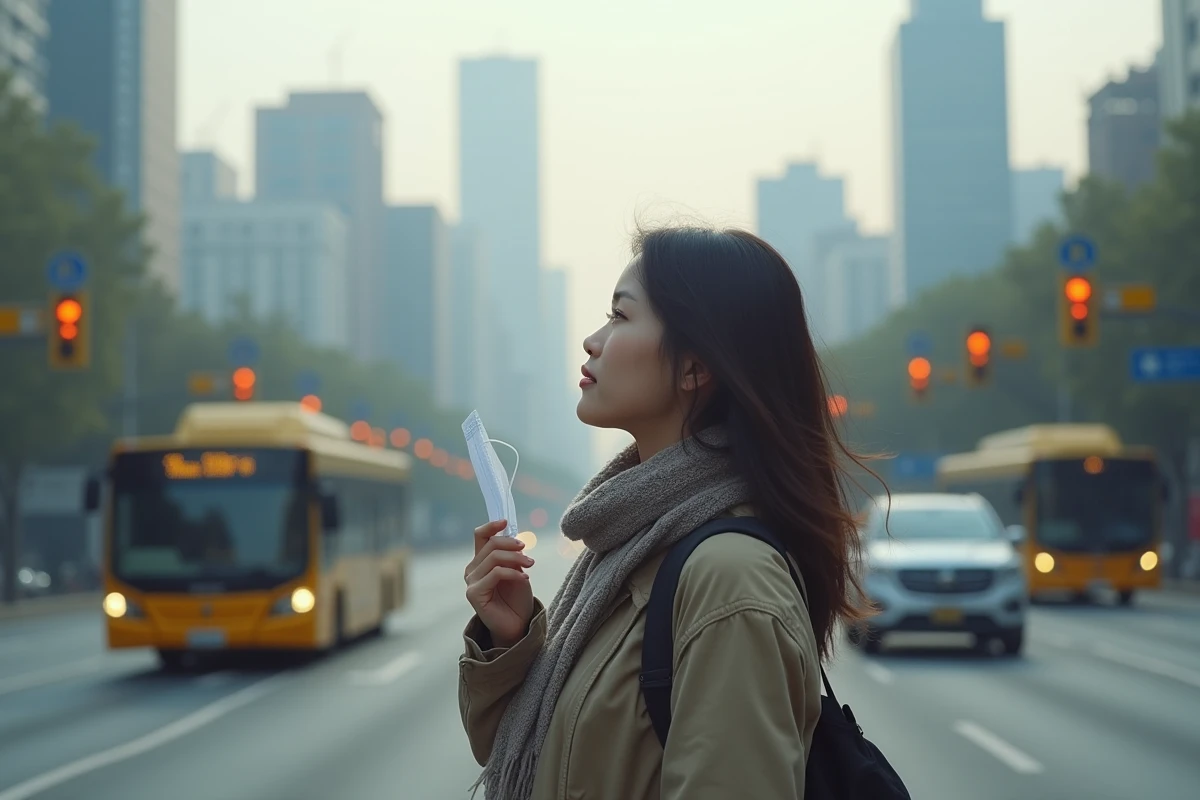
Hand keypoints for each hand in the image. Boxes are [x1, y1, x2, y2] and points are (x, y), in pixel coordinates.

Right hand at [464, 520, 534, 647]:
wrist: (518, 625)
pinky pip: (496, 573)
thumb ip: (511, 555)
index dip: (491, 526)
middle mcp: (472, 569)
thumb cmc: (517, 598)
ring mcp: (471, 581)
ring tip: (531, 565)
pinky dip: (513, 573)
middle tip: (529, 556)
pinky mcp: (474, 593)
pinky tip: (525, 579)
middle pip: (491, 545)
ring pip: (494, 557)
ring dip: (516, 559)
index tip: (506, 522)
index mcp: (481, 561)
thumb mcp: (517, 570)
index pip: (480, 536)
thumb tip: (512, 538)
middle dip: (513, 546)